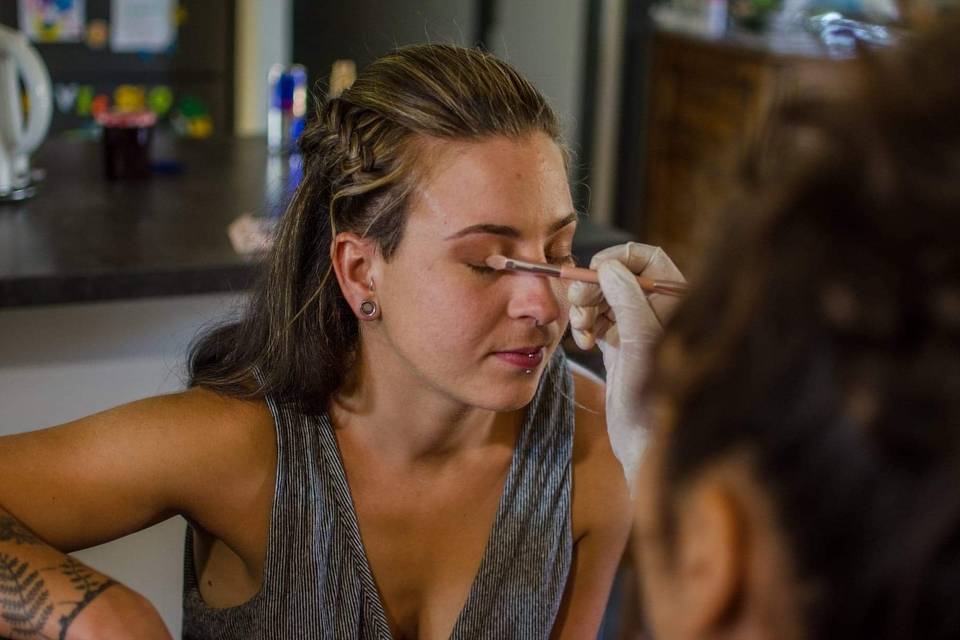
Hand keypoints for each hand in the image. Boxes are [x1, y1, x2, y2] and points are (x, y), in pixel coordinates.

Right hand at [568, 242, 684, 491]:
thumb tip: (609, 266)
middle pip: (620, 277)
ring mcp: (639, 330)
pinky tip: (584, 344)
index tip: (594, 270)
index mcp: (677, 304)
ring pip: (605, 298)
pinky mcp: (621, 348)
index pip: (649, 259)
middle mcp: (659, 312)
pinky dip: (585, 327)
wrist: (647, 446)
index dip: (619, 258)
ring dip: (585, 308)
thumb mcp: (640, 341)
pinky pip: (597, 322)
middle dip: (594, 287)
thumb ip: (627, 299)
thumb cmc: (656, 400)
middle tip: (578, 304)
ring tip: (580, 330)